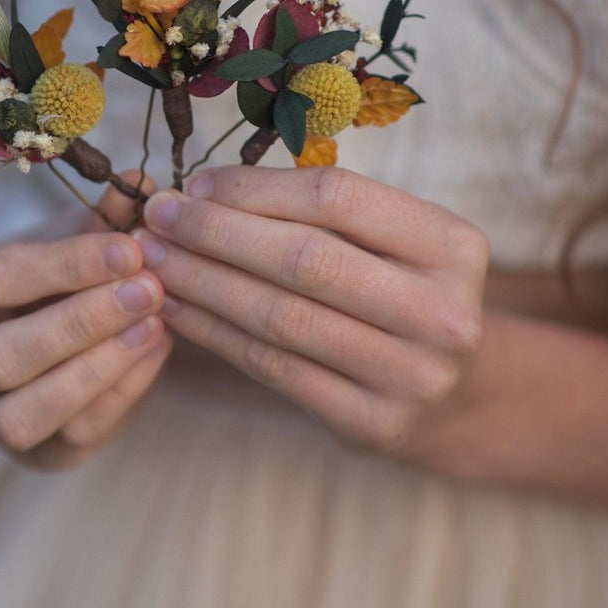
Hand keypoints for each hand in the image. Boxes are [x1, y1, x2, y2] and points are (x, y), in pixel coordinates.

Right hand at [0, 187, 169, 469]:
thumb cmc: (47, 275)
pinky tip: (156, 351)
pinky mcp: (28, 456)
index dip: (64, 265)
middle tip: (148, 289)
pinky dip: (119, 396)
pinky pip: (69, 439)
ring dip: (96, 369)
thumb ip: (97, 218)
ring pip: (23, 414)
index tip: (129, 248)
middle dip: (81, 322)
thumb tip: (140, 186)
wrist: (48, 331)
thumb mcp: (63, 238)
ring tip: (155, 324)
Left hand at [137, 165, 487, 458]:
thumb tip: (201, 191)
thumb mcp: (392, 241)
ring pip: (281, 318)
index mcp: (452, 245)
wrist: (453, 395)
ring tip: (154, 263)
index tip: (195, 184)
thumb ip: (318, 212)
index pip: (337, 197)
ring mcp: (411, 375)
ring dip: (203, 284)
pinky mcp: (373, 424)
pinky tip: (177, 311)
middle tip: (157, 220)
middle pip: (306, 259)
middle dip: (216, 234)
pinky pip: (273, 369)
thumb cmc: (400, 293)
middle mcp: (443, 312)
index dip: (255, 188)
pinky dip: (215, 335)